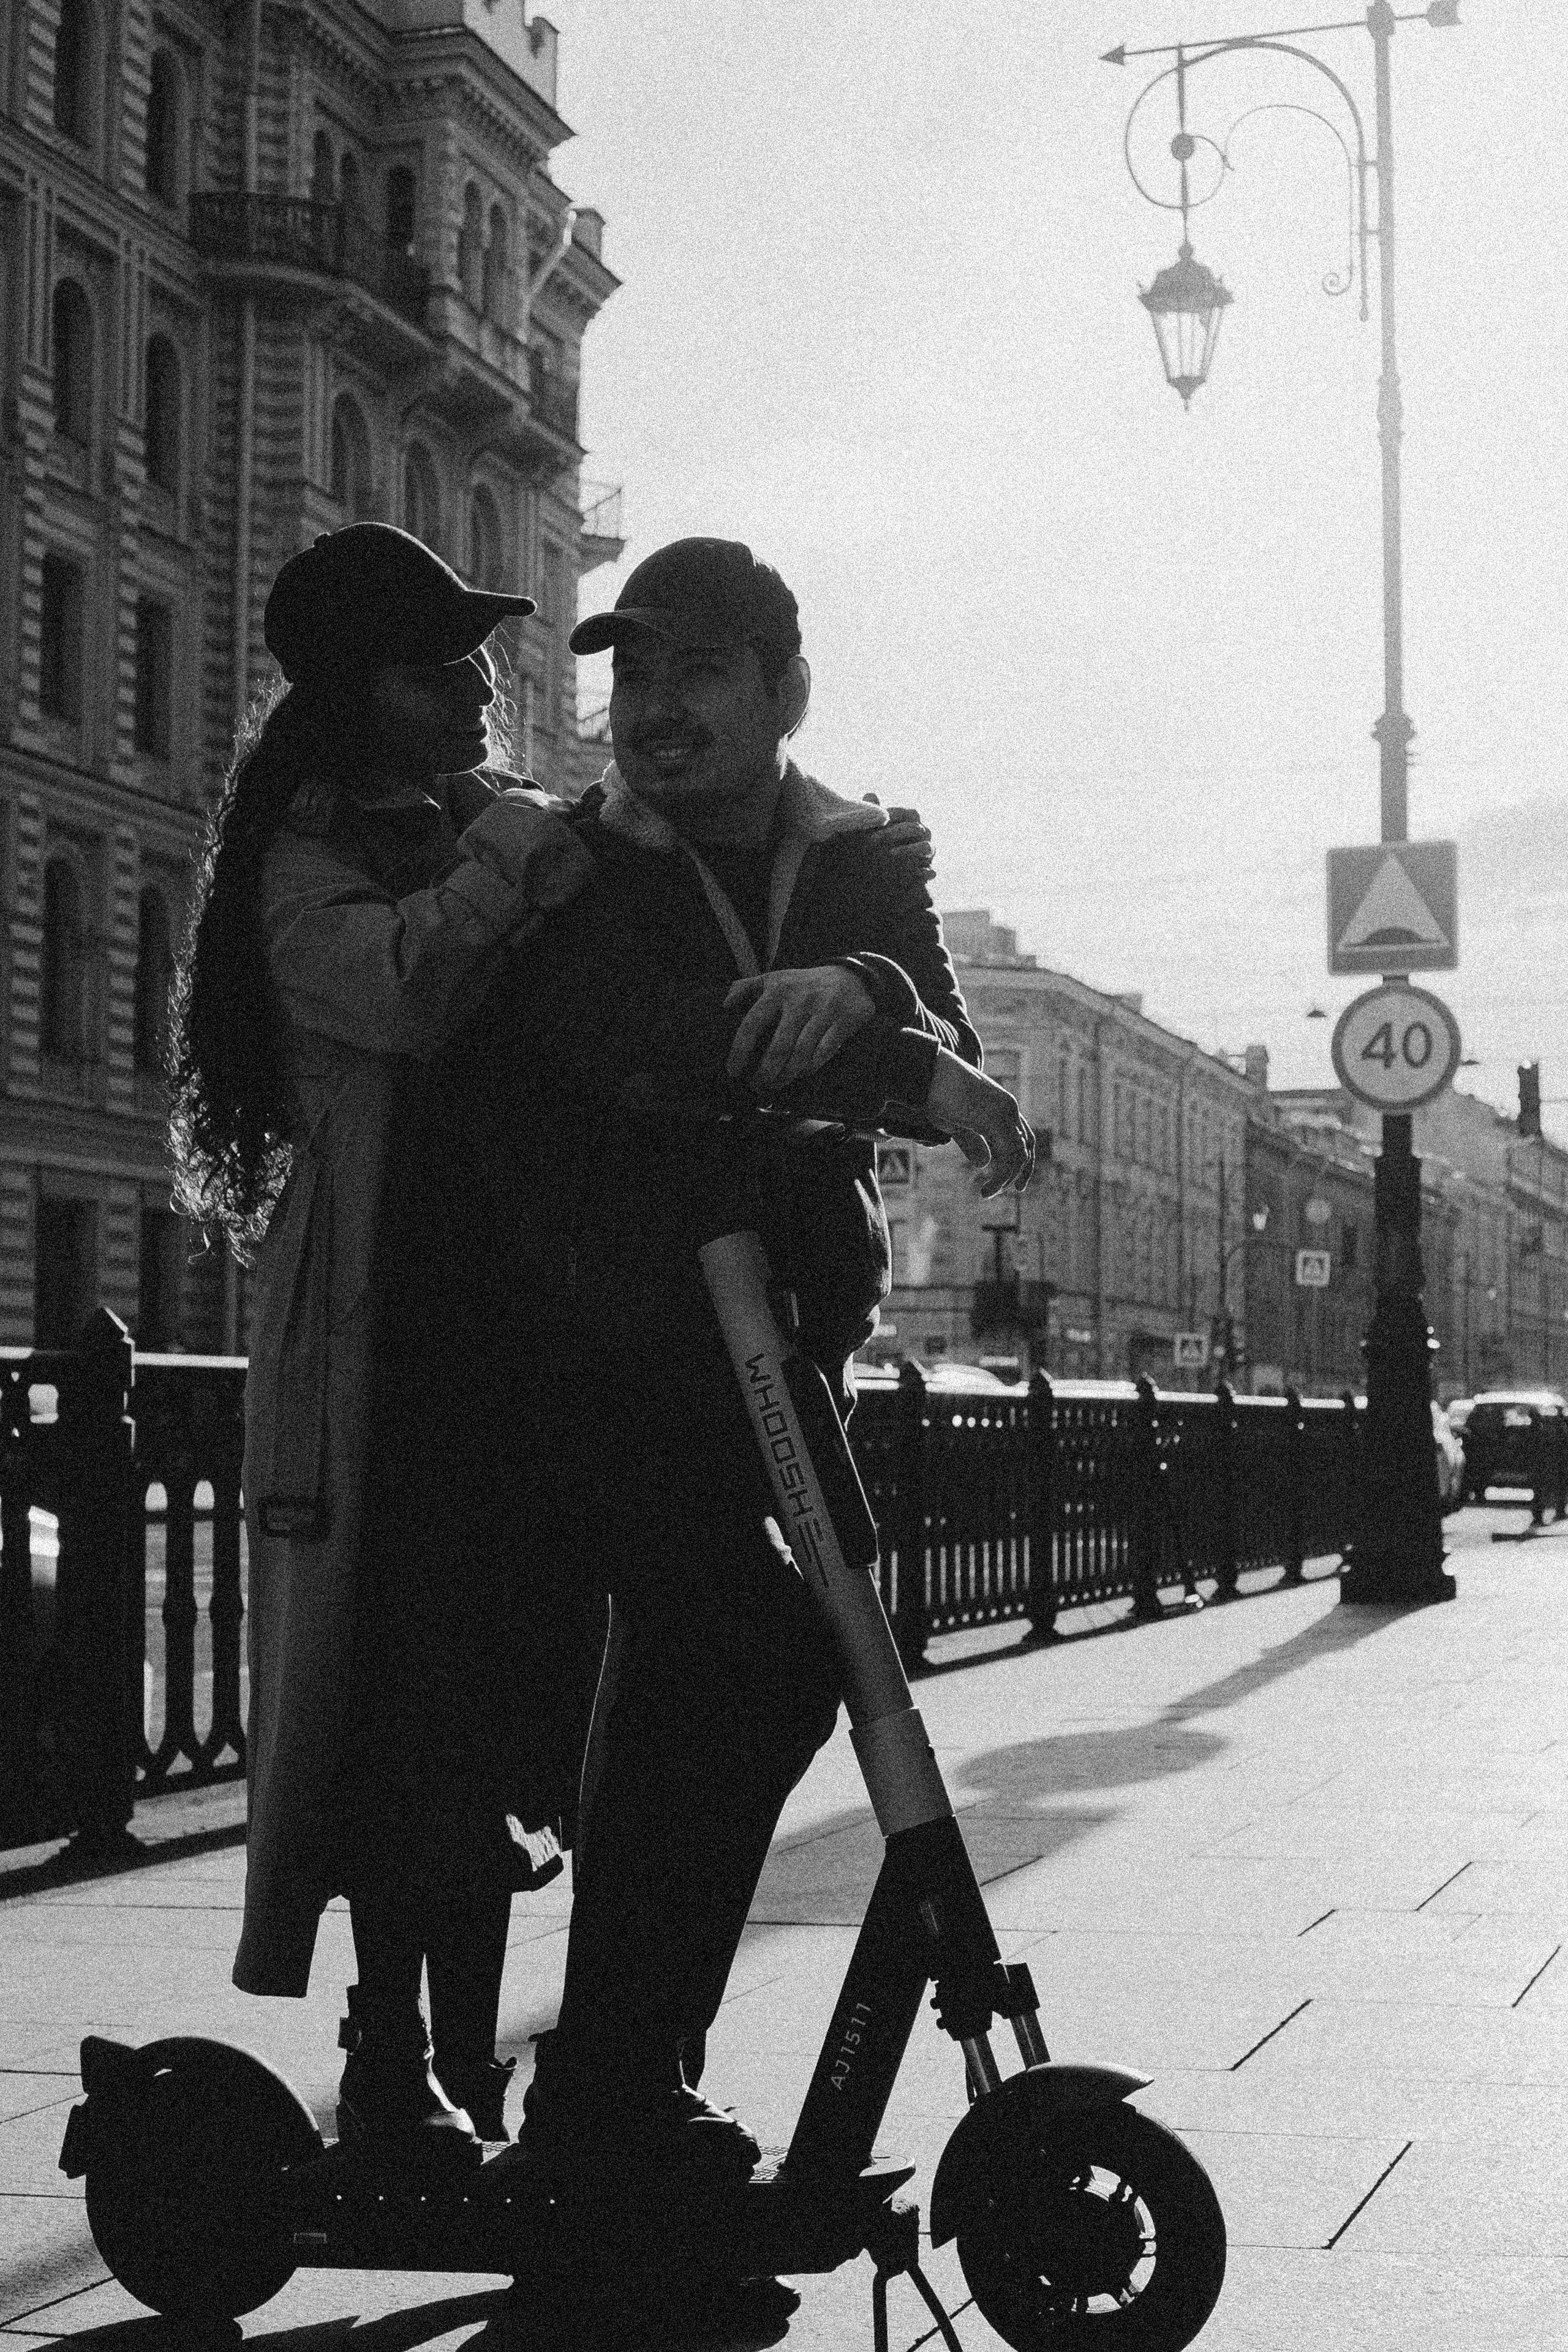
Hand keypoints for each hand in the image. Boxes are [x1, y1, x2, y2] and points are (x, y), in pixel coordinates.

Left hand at [724, 965, 876, 1094]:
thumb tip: (725, 1004)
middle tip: (758, 1086)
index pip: (752, 1024)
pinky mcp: (843, 1021)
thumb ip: (747, 987)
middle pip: (779, 1046)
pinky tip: (802, 1073)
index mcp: (777, 990)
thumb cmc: (806, 983)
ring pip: (801, 1053)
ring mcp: (823, 1011)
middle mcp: (799, 1000)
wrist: (853, 976)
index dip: (740, 1051)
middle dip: (766, 1072)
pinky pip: (824, 1052)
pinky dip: (811, 1067)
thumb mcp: (776, 977)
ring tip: (776, 1085)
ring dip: (787, 1075)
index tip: (734, 1070)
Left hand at [881, 805, 934, 874]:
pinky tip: (912, 873)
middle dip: (895, 832)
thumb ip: (875, 815)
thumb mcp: (874, 831)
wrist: (885, 877)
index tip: (877, 820)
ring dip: (909, 850)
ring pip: (926, 847)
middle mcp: (923, 836)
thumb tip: (871, 794)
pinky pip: (930, 871)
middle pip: (916, 829)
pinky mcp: (927, 872)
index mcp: (913, 823)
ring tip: (891, 854)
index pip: (910, 814)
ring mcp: (927, 854)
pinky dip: (923, 872)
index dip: (894, 815)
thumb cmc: (881, 847)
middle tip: (874, 839)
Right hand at [922, 1051, 1035, 1197]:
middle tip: (1017, 1190)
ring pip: (1019, 1155)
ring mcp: (1005, 1113)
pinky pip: (1009, 1157)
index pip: (1022, 1136)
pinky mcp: (996, 1120)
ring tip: (987, 1193)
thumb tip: (984, 1163)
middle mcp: (1008, 1107)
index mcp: (1000, 1105)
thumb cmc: (935, 1094)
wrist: (926, 1072)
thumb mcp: (955, 1123)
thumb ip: (972, 1142)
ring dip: (1006, 1179)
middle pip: (1028, 1144)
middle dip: (1023, 1170)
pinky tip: (985, 1189)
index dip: (1021, 1159)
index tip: (1014, 1180)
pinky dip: (1001, 1177)